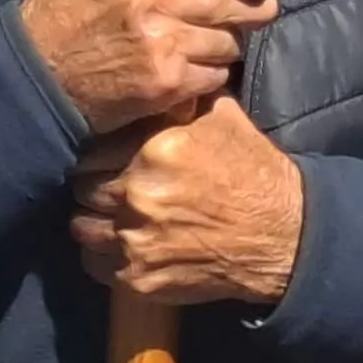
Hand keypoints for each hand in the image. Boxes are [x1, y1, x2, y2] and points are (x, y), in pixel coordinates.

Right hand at [17, 0, 279, 133]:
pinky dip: (210, 75)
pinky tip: (192, 72)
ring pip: (228, 41)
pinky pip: (213, 76)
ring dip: (227, 46)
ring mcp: (161, 39)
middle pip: (233, 1)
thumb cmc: (73, 14)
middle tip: (262, 12)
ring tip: (212, 45)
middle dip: (254, 9)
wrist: (33, 74)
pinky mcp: (163, 81)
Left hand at [68, 100, 304, 307]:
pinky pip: (94, 263)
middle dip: (96, 186)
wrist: (281, 234)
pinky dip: (102, 254)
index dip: (99, 154)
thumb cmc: (253, 172)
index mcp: (155, 151)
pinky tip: (123, 243)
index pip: (93, 151)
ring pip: (81, 226)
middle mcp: (138, 196)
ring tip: (113, 215)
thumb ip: (184, 101)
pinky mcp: (137, 278)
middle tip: (112, 186)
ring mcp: (135, 241)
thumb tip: (158, 84)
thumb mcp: (225, 118)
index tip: (106, 159)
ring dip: (94, 220)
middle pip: (83, 188)